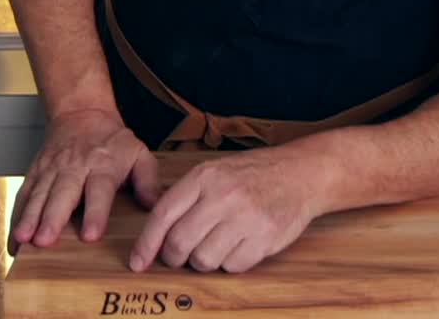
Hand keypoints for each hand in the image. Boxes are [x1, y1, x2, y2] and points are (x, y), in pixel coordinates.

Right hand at [11, 107, 158, 247]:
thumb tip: (153, 205)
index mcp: (102, 164)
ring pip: (39, 194)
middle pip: (62, 193)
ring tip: (24, 239)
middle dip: (52, 217)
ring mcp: (51, 169)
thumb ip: (148, 179)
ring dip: (30, 217)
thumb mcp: (139, 152)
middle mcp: (74, 167)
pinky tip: (14, 236)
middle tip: (45, 240)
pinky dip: (17, 214)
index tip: (91, 234)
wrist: (82, 113)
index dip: (95, 213)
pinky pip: (25, 193)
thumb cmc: (112, 141)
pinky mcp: (36, 171)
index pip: (99, 190)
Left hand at [129, 146, 331, 273]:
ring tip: (216, 245)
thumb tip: (155, 236)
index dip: (146, 243)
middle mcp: (223, 195)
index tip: (138, 262)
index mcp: (205, 176)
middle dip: (175, 257)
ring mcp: (246, 217)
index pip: (163, 215)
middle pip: (180, 243)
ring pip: (204, 260)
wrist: (301, 172)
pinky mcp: (265, 238)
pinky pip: (233, 267)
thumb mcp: (214, 171)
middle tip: (181, 256)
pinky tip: (239, 245)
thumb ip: (185, 198)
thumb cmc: (252, 175)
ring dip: (204, 261)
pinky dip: (231, 263)